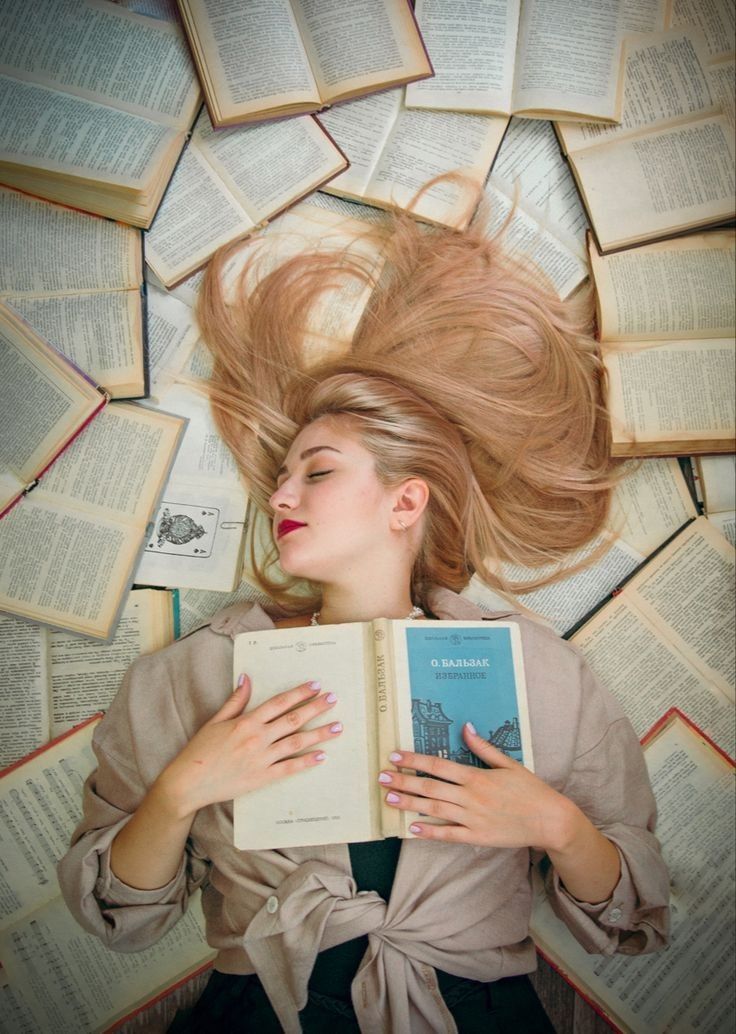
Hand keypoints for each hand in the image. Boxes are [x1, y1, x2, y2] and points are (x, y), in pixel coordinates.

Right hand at [157, 675, 341, 818]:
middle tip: (334, 699)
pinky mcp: (262, 778)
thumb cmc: (200, 751)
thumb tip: (247, 678)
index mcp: (246, 722)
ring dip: (319, 734)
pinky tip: (322, 756)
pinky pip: (289, 768)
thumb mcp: (215, 721)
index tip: (316, 685)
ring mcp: (261, 759)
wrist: (189, 783)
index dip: (299, 693)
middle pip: (293, 719)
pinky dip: (307, 762)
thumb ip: (235, 700)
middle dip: (316, 708)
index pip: (279, 702)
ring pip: (296, 742)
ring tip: (337, 727)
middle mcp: (257, 738)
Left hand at [379, 722, 579, 851]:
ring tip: (388, 799)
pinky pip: (449, 834)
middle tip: (381, 777)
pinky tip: (412, 828)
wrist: (550, 820)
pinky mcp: (477, 837)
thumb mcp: (509, 763)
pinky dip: (430, 832)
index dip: (414, 760)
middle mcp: (471, 797)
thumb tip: (465, 727)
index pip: (438, 765)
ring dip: (409, 804)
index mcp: (477, 777)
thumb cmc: (530, 789)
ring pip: (434, 810)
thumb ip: (483, 748)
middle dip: (403, 782)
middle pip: (430, 787)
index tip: (395, 756)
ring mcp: (473, 818)